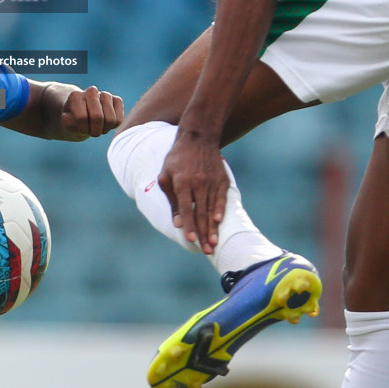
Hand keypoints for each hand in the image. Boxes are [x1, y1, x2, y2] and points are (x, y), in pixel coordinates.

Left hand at [61, 86, 124, 137]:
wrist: (81, 115)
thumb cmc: (74, 121)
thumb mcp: (66, 124)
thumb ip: (67, 122)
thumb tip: (71, 117)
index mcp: (75, 96)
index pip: (82, 117)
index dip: (82, 129)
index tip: (79, 129)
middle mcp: (91, 91)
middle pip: (98, 117)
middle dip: (94, 130)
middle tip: (90, 131)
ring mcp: (105, 94)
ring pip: (110, 119)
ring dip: (104, 129)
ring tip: (97, 128)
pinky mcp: (117, 100)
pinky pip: (119, 119)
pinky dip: (113, 126)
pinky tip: (105, 124)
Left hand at [158, 135, 228, 251]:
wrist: (198, 137)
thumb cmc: (177, 158)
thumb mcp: (166, 175)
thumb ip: (172, 199)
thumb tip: (178, 222)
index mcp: (182, 182)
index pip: (186, 208)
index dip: (189, 224)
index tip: (191, 239)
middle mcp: (198, 183)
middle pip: (201, 212)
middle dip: (203, 233)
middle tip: (207, 250)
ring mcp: (211, 181)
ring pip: (212, 208)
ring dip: (213, 227)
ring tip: (214, 243)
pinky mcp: (222, 179)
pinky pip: (222, 198)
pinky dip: (221, 210)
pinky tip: (220, 222)